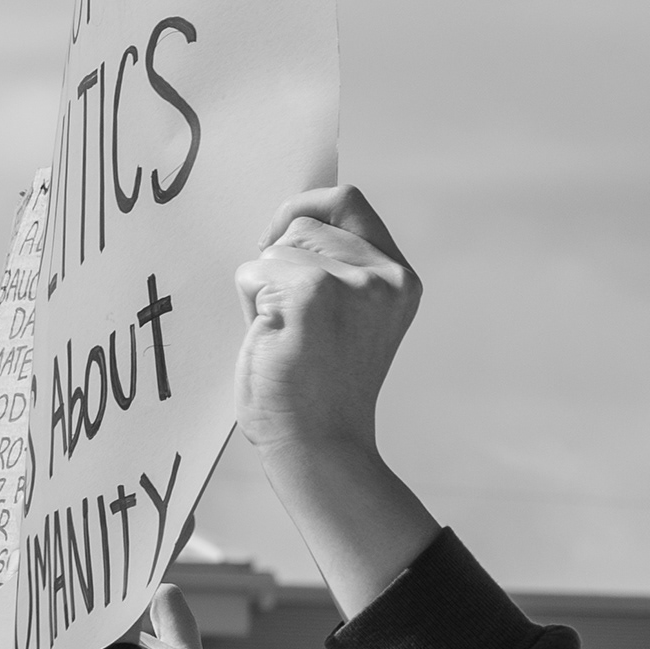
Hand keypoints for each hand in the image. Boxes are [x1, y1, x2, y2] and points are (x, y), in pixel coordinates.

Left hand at [234, 187, 420, 462]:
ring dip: (263, 286)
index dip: (306, 209)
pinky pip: (253, 271)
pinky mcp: (311, 294)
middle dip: (279, 260)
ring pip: (274, 248)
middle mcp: (386, 276)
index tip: (279, 238)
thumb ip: (339, 268)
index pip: (348, 203)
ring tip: (285, 334)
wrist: (320, 445)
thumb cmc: (321, 387)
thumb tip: (288, 218)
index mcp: (401, 279)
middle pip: (304, 223)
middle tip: (289, 318)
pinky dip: (249, 304)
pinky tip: (273, 340)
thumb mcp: (351, 316)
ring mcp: (352, 283)